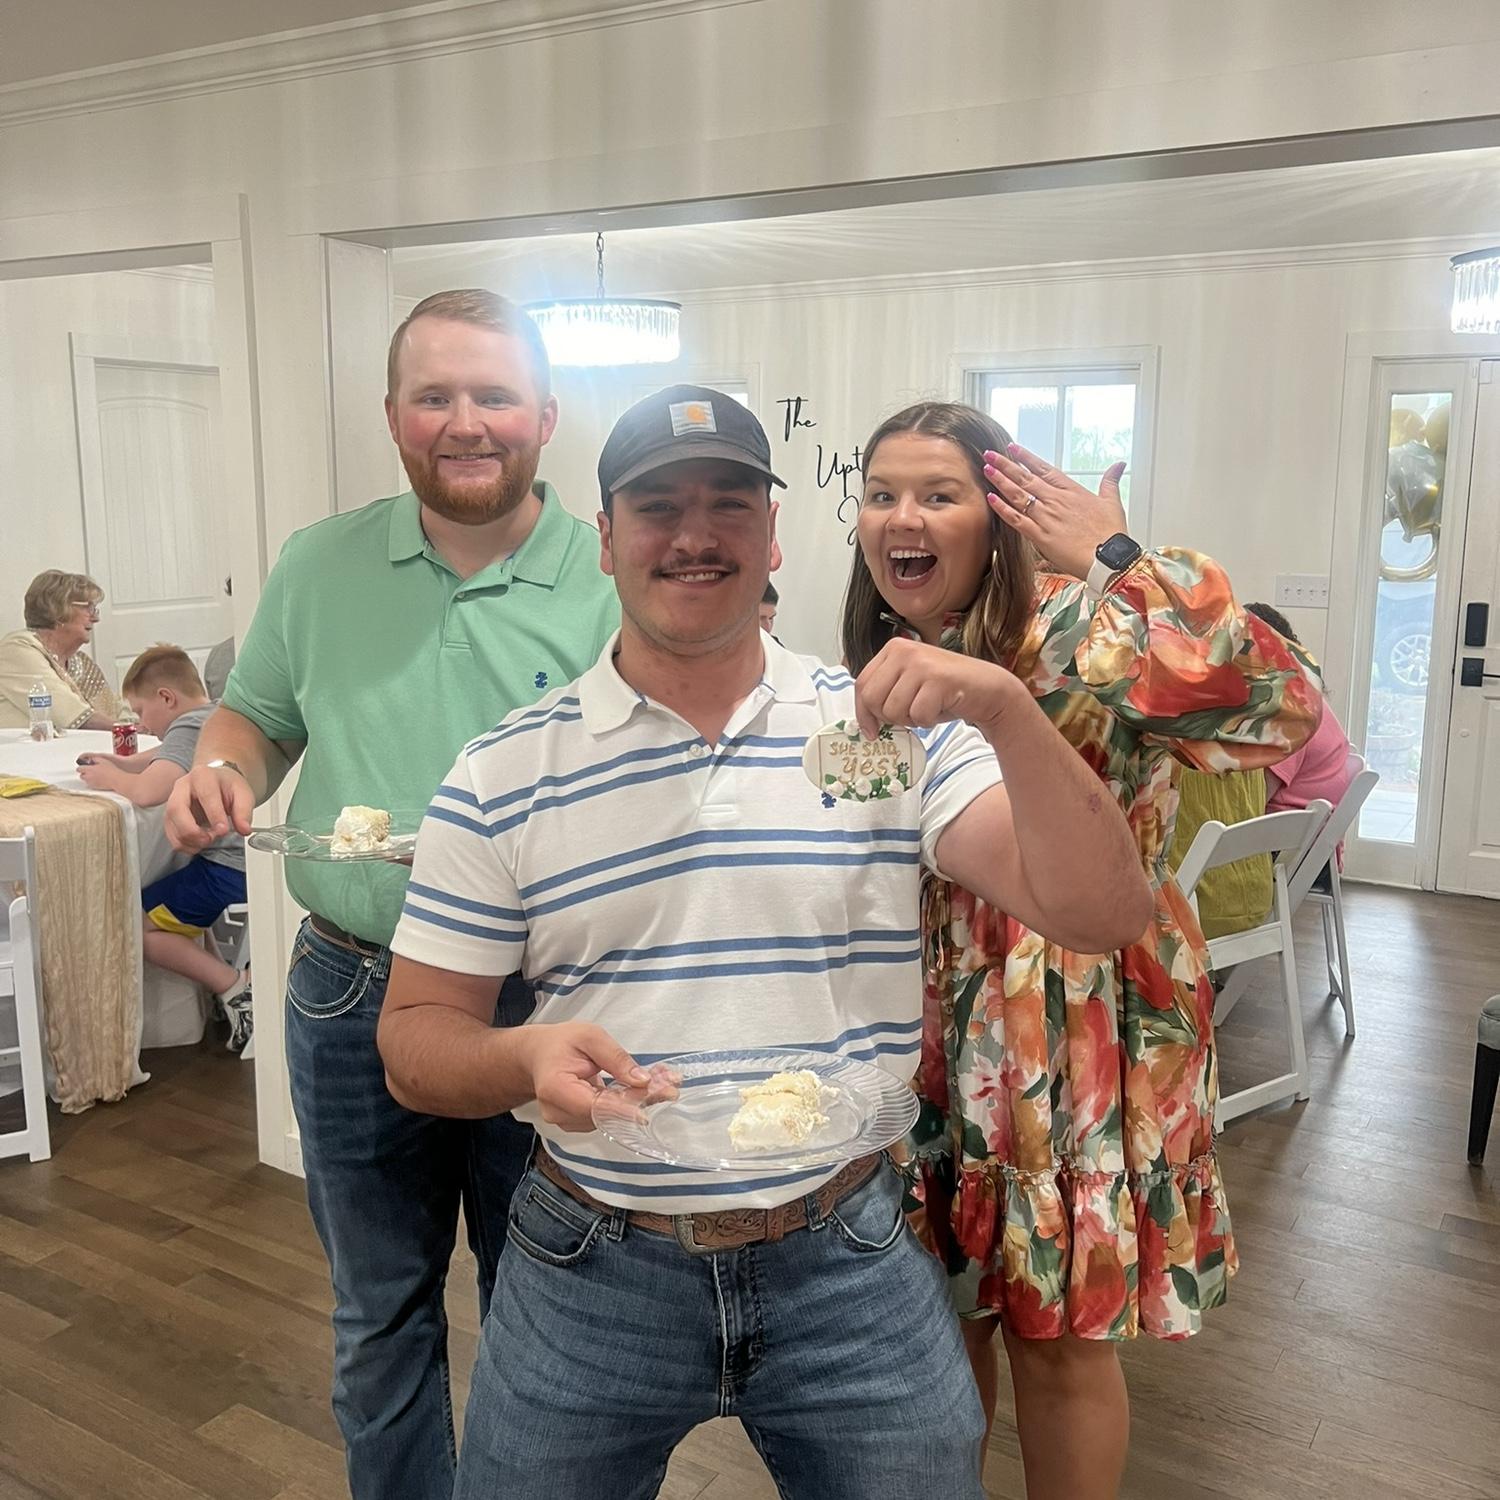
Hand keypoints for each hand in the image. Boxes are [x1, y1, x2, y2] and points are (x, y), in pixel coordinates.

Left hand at [77, 761, 121, 790]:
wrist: (116, 780)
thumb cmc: (111, 771)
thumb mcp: (103, 760)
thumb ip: (94, 758)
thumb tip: (90, 759)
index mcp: (89, 769)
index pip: (79, 769)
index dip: (81, 767)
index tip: (83, 767)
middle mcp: (88, 777)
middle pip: (81, 775)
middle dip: (85, 773)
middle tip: (91, 771)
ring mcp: (91, 782)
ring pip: (86, 780)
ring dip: (88, 778)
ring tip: (96, 775)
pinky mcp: (94, 787)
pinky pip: (90, 784)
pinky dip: (92, 782)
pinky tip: (99, 779)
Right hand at [164, 764, 253, 851]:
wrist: (220, 784)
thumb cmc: (228, 787)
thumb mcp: (243, 794)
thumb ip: (244, 811)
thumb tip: (244, 828)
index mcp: (202, 776)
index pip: (206, 795)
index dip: (214, 815)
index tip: (223, 830)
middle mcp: (183, 786)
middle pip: (176, 809)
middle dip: (192, 831)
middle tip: (210, 839)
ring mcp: (173, 801)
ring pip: (171, 823)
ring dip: (188, 840)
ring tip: (208, 841)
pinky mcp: (170, 816)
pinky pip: (170, 833)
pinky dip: (183, 844)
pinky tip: (198, 845)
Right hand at [518, 1023, 654, 1132]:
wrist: (538, 1055)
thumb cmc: (561, 1043)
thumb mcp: (590, 1036)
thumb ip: (616, 1058)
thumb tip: (642, 1080)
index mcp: (555, 1088)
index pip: (594, 1107)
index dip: (623, 1109)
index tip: (650, 1106)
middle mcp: (558, 1112)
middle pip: (606, 1114)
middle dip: (640, 1100)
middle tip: (670, 1087)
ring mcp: (566, 1122)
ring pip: (609, 1118)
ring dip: (636, 1102)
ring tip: (662, 1083)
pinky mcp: (577, 1124)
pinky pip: (606, 1117)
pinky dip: (626, 1105)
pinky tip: (643, 1090)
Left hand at [853, 637, 1020, 741]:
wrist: (988, 689)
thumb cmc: (945, 692)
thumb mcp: (908, 685)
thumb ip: (885, 692)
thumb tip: (863, 721)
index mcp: (893, 649)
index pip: (862, 685)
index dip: (863, 713)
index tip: (872, 730)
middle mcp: (904, 650)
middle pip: (873, 699)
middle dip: (889, 718)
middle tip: (910, 716)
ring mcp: (921, 663)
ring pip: (893, 710)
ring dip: (911, 720)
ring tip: (928, 708)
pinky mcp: (938, 679)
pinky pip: (917, 715)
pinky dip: (928, 721)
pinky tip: (940, 708)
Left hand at [985, 442, 1127, 580]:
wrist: (1109, 557)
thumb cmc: (1111, 533)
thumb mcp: (1112, 502)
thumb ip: (1110, 482)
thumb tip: (1118, 465)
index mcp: (1072, 491)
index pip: (1044, 469)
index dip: (1026, 457)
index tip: (1012, 448)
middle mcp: (1056, 501)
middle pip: (1026, 478)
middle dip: (1006, 464)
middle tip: (990, 453)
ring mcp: (1046, 517)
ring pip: (1018, 495)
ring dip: (1001, 481)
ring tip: (987, 469)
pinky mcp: (1040, 536)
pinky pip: (1016, 520)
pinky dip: (1003, 508)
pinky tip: (991, 498)